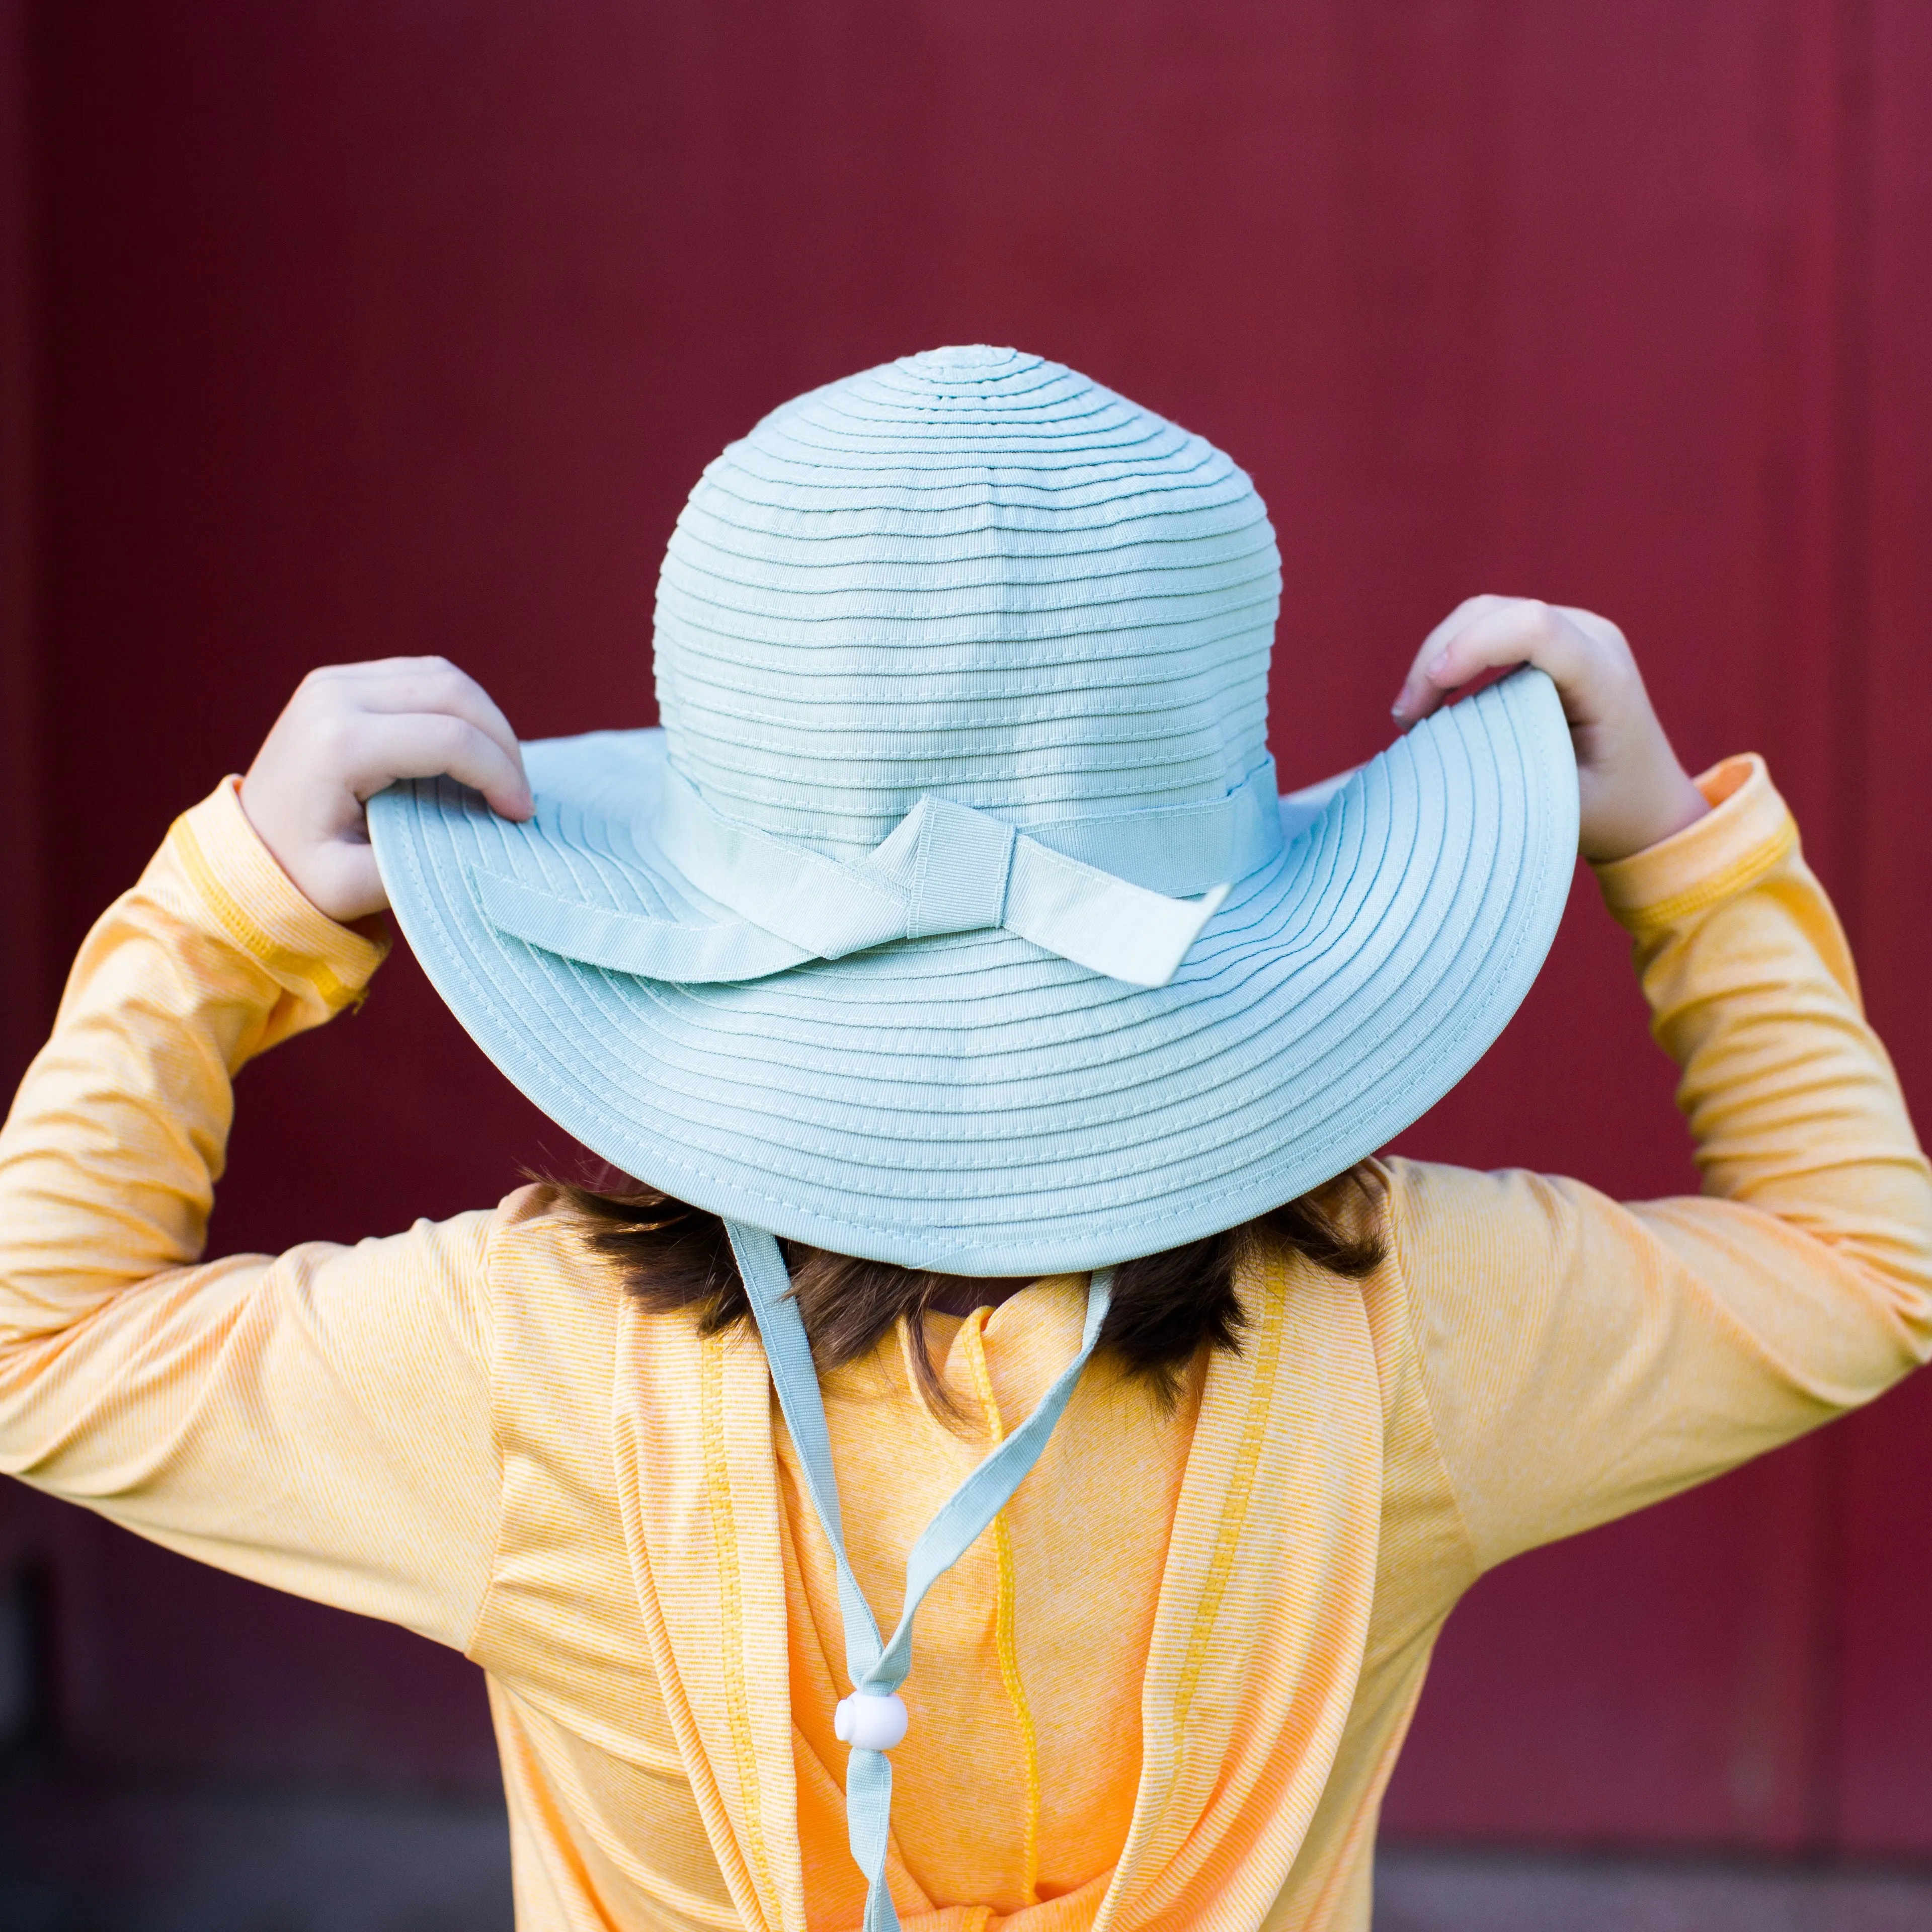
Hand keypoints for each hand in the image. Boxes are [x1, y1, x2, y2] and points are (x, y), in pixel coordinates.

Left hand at [239, 657, 532, 921]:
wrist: (243, 848)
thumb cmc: (297, 874)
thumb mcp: (351, 888)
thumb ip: (414, 867)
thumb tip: (479, 844)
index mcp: (339, 744)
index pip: (451, 740)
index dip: (501, 774)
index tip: (519, 815)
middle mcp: (334, 697)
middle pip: (454, 694)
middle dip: (503, 743)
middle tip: (519, 794)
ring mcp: (335, 681)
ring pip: (444, 677)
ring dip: (486, 721)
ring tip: (500, 771)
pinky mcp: (341, 680)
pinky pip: (422, 676)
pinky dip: (459, 708)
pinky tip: (469, 750)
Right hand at [1390, 596, 1707, 862]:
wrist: (1650, 803)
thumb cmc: (1610, 811)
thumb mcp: (1560, 805)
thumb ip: (1505, 775)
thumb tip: (1431, 760)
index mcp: (1606, 678)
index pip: (1534, 629)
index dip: (1471, 649)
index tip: (1424, 702)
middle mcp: (1593, 638)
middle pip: (1497, 612)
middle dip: (1438, 655)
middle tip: (1404, 720)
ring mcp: (1574, 632)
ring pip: (1486, 614)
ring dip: (1438, 655)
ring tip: (1411, 714)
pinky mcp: (1553, 640)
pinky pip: (1490, 628)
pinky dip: (1452, 657)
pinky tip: (1434, 700)